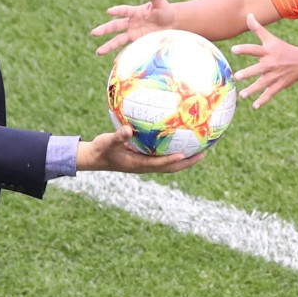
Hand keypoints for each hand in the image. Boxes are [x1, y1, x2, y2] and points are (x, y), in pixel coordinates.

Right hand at [76, 124, 205, 173]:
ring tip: (199, 149)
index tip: (184, 154)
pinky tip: (178, 139)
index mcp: (137, 164)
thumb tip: (128, 129)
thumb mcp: (106, 142)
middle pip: (170, 167)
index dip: (171, 160)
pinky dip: (173, 150)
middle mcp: (145, 166)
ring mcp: (145, 163)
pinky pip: (162, 155)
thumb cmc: (100, 149)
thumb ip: (117, 136)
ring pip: (168, 163)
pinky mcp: (144, 158)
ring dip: (184, 158)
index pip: (159, 164)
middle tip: (203, 154)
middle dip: (186, 162)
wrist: (94, 158)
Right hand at [91, 0, 175, 54]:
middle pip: (115, 26)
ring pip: (118, 40)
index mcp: (135, 12)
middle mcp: (131, 23)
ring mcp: (133, 33)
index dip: (117, 11)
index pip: (124, 11)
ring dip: (108, 45)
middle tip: (94, 33)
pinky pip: (128, 49)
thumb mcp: (161, 3)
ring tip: (98, 52)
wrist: (171, 23)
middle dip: (105, 30)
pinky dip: (122, 56)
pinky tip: (114, 63)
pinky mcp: (138, 42)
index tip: (109, 11)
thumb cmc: (165, 11)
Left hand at [231, 13, 297, 108]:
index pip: (254, 49)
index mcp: (268, 52)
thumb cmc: (282, 49)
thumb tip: (248, 14)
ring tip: (242, 95)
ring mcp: (275, 75)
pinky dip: (262, 100)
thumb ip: (257, 28)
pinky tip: (255, 106)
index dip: (244, 49)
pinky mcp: (278, 85)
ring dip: (252, 90)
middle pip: (257, 69)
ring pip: (262, 84)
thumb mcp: (271, 38)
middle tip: (237, 76)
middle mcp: (270, 64)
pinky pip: (269, 94)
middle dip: (248, 73)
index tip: (233, 50)